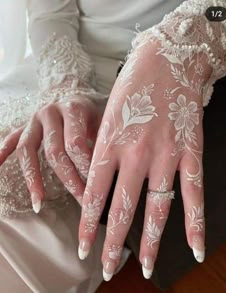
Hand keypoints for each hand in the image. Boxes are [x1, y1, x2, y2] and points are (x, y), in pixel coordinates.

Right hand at [0, 93, 99, 211]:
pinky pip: (11, 139)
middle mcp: (49, 112)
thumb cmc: (93, 114)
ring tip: (38, 201)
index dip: (84, 168)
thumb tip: (104, 175)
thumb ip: (102, 142)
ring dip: (33, 177)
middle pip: (54, 152)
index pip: (75, 144)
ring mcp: (33, 119)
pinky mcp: (24, 125)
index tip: (95, 186)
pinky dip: (2, 151)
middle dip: (69, 179)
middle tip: (81, 200)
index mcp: (72, 109)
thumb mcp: (103, 121)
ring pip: (27, 150)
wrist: (77, 96)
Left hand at [78, 39, 211, 279]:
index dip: (88, 225)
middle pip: (122, 208)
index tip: (84, 246)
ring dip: (150, 242)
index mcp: (110, 143)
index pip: (94, 195)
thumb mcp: (106, 116)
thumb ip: (103, 150)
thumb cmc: (131, 87)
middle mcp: (136, 153)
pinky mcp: (191, 151)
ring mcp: (166, 154)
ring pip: (157, 208)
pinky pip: (193, 193)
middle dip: (113, 243)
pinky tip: (193, 245)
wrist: (165, 60)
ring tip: (144, 267)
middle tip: (107, 266)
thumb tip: (101, 183)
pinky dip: (195, 223)